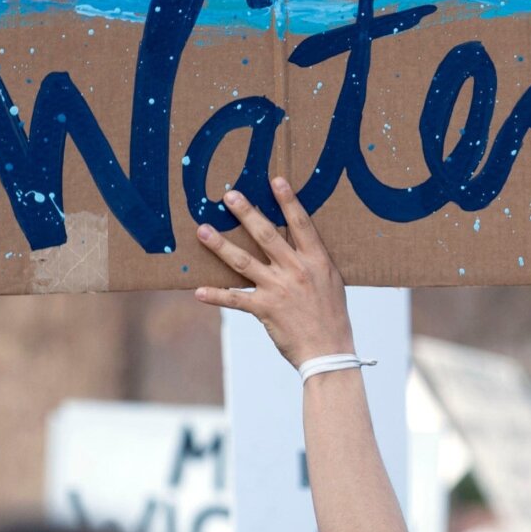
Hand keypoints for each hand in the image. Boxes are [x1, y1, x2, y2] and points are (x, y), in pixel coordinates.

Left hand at [194, 177, 353, 365]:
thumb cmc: (332, 316)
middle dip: (246, 213)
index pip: (301, 224)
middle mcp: (296, 270)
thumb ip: (314, 261)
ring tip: (202, 231)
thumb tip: (300, 243)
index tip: (275, 180)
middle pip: (266, 235)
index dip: (288, 201)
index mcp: (316, 261)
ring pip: (243, 261)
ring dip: (220, 245)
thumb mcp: (331, 282)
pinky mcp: (264, 309)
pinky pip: (235, 299)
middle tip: (229, 196)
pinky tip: (198, 291)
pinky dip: (216, 295)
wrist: (329, 350)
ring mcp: (279, 289)